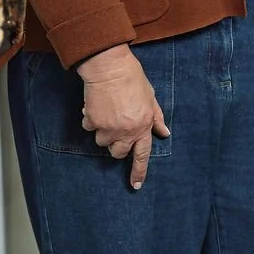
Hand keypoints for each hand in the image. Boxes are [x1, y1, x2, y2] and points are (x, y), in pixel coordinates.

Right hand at [77, 45, 169, 189]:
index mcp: (143, 126)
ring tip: (106, 112)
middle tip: (115, 128)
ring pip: (102, 142)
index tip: (136, 185)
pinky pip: (89, 128)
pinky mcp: (93, 122)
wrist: (110, 68)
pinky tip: (96, 106)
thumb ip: (156, 118)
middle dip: (116, 144)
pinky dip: (91, 120)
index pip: (142, 154)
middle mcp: (127, 131)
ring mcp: (109, 128)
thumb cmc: (132, 79)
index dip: (139, 171)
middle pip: (118, 153)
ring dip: (102, 130)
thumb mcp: (151, 98)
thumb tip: (164, 133)